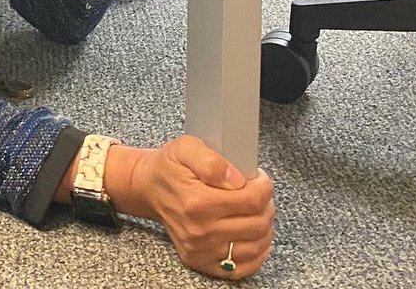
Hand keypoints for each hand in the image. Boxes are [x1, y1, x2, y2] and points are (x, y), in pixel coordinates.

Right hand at [108, 137, 275, 278]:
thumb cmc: (169, 167)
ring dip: (265, 228)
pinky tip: (255, 237)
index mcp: (197, 201)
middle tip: (261, 194)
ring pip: (255, 246)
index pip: (251, 200)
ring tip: (258, 212)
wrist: (148, 188)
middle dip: (267, 206)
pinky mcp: (201, 261)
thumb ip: (211, 160)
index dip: (264, 188)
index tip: (261, 180)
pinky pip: (242, 268)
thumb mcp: (185, 147)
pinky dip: (257, 254)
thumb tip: (236, 180)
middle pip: (257, 224)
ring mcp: (201, 250)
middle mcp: (200, 230)